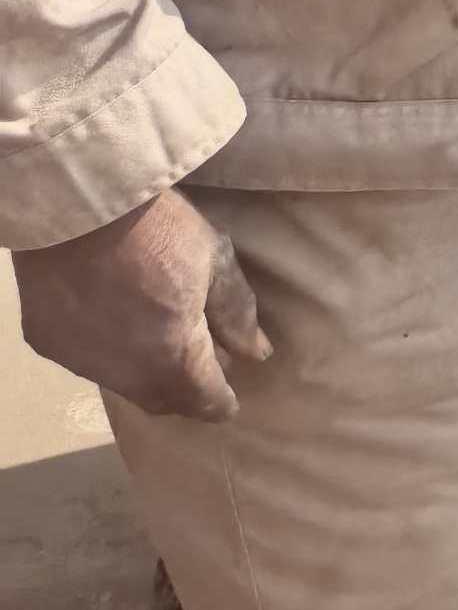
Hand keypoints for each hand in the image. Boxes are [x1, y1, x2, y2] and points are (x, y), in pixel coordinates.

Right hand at [13, 188, 271, 419]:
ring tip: (162, 336)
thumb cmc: (158, 229)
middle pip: (162, 399)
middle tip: (204, 363)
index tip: (230, 399)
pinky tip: (116, 317)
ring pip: (123, 382)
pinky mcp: (48, 342)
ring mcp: (81, 362)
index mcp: (172, 360)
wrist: (78, 206)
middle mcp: (124, 375)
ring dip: (147, 369)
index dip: (221, 402)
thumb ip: (236, 314)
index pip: (203, 401)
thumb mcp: (214, 260)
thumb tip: (256, 353)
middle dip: (186, 389)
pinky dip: (108, 348)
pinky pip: (88, 359)